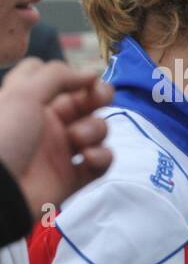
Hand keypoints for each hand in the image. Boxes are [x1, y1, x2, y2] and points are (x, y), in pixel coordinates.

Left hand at [0, 60, 113, 217]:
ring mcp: (62, 150)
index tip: (87, 79)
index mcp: (29, 102)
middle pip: (83, 102)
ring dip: (93, 130)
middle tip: (102, 98)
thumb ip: (58, 76)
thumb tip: (92, 73)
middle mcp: (47, 123)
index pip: (57, 79)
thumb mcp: (23, 94)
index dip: (74, 76)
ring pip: (95, 130)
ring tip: (78, 140)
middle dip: (97, 97)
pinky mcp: (74, 177)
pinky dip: (101, 157)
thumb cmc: (5, 135)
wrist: (0, 189)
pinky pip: (100, 162)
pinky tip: (88, 158)